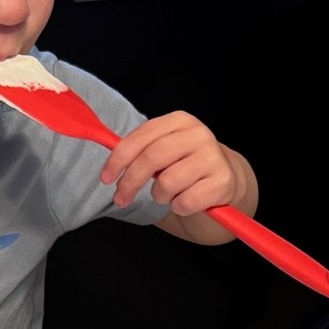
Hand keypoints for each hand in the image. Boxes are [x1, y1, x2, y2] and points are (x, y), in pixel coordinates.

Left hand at [101, 111, 242, 216]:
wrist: (223, 177)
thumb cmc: (183, 164)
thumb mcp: (162, 149)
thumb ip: (138, 151)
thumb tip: (108, 167)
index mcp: (179, 121)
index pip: (141, 137)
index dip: (118, 159)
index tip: (105, 178)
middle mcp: (198, 135)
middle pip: (151, 158)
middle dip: (129, 182)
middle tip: (121, 198)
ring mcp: (213, 157)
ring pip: (167, 183)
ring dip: (160, 195)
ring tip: (168, 193)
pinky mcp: (222, 181)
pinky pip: (185, 202)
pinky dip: (179, 207)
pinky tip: (186, 200)